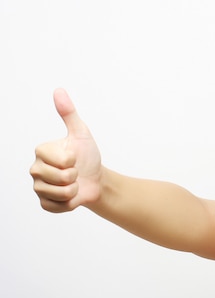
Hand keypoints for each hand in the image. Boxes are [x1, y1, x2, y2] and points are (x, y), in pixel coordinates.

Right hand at [30, 89, 102, 211]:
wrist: (96, 179)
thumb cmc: (88, 155)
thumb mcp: (81, 133)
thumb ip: (69, 113)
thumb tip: (59, 90)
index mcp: (41, 152)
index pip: (60, 160)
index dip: (72, 160)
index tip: (74, 157)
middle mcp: (35, 169)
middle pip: (60, 177)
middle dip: (75, 176)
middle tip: (75, 172)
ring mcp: (39, 188)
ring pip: (60, 193)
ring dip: (74, 189)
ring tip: (74, 183)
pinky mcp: (45, 204)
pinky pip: (59, 207)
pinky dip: (71, 203)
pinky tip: (72, 195)